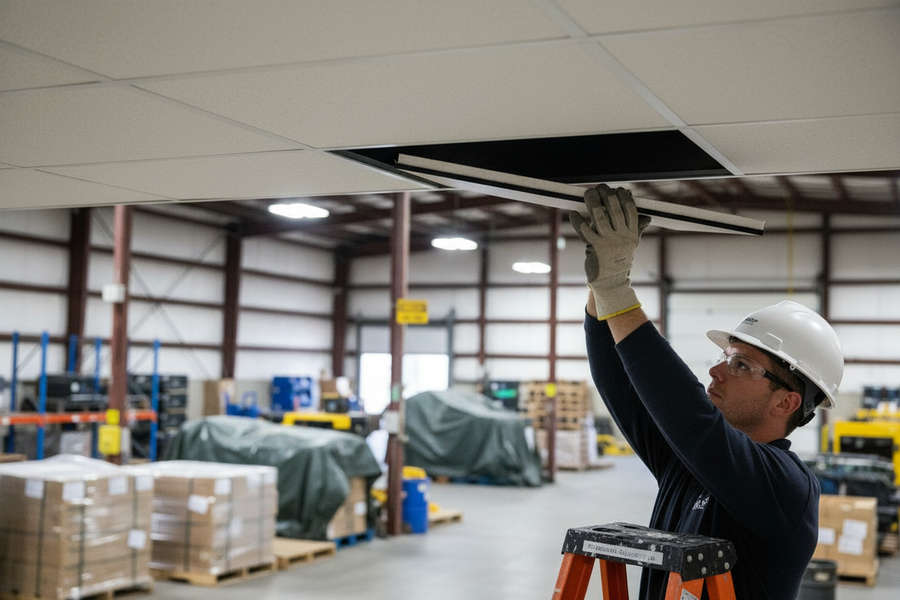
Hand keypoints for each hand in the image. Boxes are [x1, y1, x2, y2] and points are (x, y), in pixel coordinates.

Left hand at [570, 184, 649, 319]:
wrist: (611, 281)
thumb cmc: (619, 260)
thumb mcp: (631, 245)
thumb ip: (636, 229)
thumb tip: (647, 217)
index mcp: (631, 233)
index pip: (629, 209)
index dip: (623, 197)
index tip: (618, 189)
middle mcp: (621, 236)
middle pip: (614, 209)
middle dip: (607, 194)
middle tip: (600, 186)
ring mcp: (607, 242)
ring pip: (600, 216)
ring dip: (593, 202)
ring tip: (588, 193)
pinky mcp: (594, 247)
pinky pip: (585, 230)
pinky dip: (578, 221)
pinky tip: (574, 213)